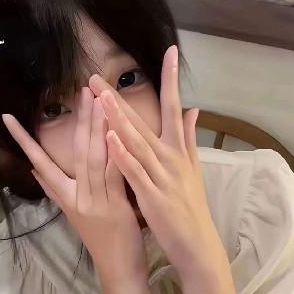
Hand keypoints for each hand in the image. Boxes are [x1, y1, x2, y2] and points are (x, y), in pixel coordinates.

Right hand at [1, 89, 148, 287]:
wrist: (117, 269)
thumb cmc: (100, 240)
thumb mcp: (74, 214)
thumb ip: (57, 191)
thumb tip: (35, 170)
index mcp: (65, 198)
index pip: (40, 165)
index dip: (24, 142)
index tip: (8, 118)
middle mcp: (76, 197)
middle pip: (74, 153)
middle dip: (77, 120)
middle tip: (78, 89)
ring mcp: (94, 202)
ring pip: (92, 159)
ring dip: (95, 127)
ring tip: (96, 99)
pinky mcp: (114, 207)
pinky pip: (113, 175)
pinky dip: (114, 153)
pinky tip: (114, 132)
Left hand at [90, 45, 227, 281]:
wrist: (198, 243)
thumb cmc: (191, 207)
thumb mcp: (193, 170)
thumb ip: (191, 139)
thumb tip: (195, 109)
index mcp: (178, 151)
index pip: (174, 108)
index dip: (172, 79)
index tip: (170, 50)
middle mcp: (171, 158)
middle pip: (143, 122)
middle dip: (119, 98)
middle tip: (95, 76)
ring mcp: (162, 176)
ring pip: (137, 142)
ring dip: (118, 118)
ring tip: (99, 96)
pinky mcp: (152, 196)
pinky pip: (135, 172)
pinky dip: (123, 154)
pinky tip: (110, 137)